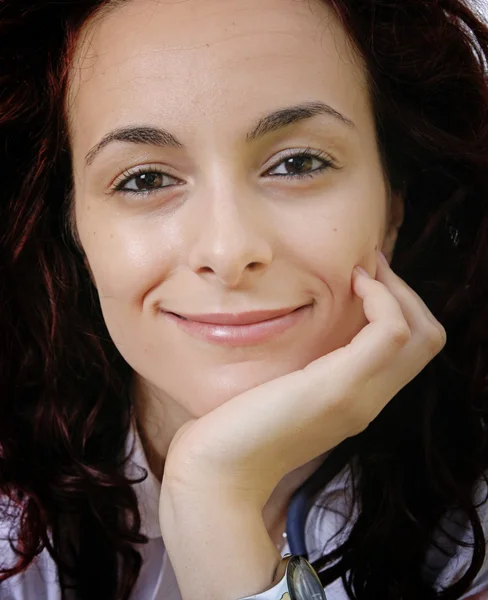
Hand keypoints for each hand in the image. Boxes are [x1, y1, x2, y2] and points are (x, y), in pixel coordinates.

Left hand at [162, 252, 445, 506]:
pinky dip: (382, 299)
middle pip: (427, 338)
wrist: (217, 473)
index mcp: (356, 400)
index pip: (411, 349)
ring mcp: (359, 396)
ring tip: (362, 273)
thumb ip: (301, 370)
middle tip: (370, 269)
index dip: (397, 305)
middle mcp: (368, 400)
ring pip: (421, 334)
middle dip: (405, 292)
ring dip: (397, 291)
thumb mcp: (279, 392)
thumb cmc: (236, 429)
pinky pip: (390, 332)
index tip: (364, 277)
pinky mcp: (339, 388)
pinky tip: (351, 286)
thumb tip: (298, 335)